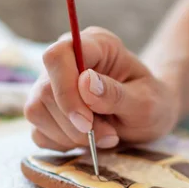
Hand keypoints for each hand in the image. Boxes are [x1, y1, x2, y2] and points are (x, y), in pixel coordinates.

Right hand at [24, 27, 179, 150]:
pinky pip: (38, 131)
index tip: (87, 122)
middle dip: (74, 124)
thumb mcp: (146, 102)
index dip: (66, 90)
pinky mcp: (45, 110)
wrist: (148, 117)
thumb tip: (85, 83)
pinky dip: (62, 143)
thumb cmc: (152, 104)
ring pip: (36, 111)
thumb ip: (116, 94)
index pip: (58, 56)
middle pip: (45, 89)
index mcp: (95, 44)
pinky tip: (86, 140)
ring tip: (103, 137)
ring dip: (69, 136)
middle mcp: (67, 59)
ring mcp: (51, 84)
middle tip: (109, 136)